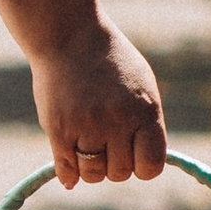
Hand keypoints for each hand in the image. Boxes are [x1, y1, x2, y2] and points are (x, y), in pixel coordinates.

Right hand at [31, 21, 165, 186]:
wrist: (70, 35)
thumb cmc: (110, 62)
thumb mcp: (141, 87)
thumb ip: (146, 126)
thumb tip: (144, 169)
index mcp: (144, 111)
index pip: (151, 165)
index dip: (142, 166)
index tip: (134, 155)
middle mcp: (117, 121)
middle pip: (120, 173)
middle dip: (114, 164)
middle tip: (105, 144)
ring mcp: (86, 125)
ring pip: (92, 174)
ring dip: (90, 168)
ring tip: (87, 147)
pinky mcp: (58, 127)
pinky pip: (65, 168)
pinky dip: (68, 173)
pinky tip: (70, 170)